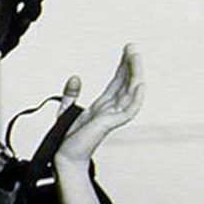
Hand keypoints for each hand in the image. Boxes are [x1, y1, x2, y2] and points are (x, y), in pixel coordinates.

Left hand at [56, 43, 144, 163]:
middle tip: (132, 47)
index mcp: (101, 107)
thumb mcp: (66, 110)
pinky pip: (128, 110)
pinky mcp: (109, 124)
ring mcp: (112, 117)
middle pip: (125, 84)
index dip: (122, 67)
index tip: (126, 52)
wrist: (63, 156)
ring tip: (135, 57)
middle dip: (130, 65)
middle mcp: (109, 110)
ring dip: (134, 75)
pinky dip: (136, 98)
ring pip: (129, 93)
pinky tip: (140, 84)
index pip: (116, 83)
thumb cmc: (67, 139)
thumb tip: (76, 77)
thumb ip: (70, 94)